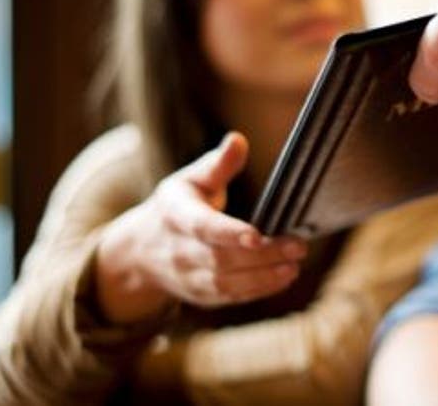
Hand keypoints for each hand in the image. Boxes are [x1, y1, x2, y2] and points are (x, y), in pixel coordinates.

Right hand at [96, 133, 306, 322]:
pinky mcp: (201, 296)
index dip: (229, 233)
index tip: (257, 234)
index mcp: (176, 216)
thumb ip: (217, 164)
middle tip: (298, 246)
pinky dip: (258, 290)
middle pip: (221, 258)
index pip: (203, 227)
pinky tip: (284, 277)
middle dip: (262, 255)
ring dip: (263, 278)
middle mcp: (180, 252)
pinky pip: (230, 297)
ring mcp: (189, 278)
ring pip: (226, 284)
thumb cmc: (176, 207)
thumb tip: (238, 140)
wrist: (140, 252)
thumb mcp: (189, 180)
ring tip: (294, 266)